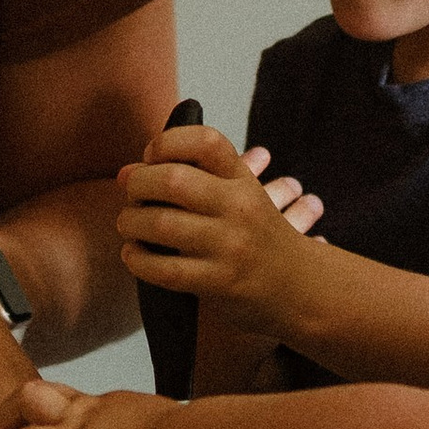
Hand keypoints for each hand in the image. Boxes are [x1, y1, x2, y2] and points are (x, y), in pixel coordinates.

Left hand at [117, 123, 323, 335]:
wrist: (302, 287)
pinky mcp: (219, 283)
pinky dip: (138, 260)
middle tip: (131, 193)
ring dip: (131, 222)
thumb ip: (194, 178)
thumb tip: (125, 173)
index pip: (206, 142)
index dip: (168, 142)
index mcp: (244, 181)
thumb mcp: (242, 196)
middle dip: (138, 184)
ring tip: (128, 224)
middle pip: (173, 180)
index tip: (151, 155)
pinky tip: (134, 255)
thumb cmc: (257, 237)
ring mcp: (230, 246)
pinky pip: (164, 269)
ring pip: (160, 224)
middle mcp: (239, 208)